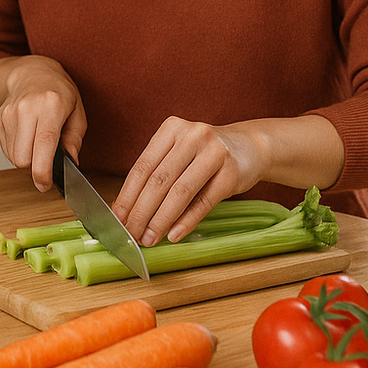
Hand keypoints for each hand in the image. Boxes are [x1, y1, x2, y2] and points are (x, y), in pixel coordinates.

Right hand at [0, 56, 87, 191]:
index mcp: (50, 105)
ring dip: (25, 159)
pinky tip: (27, 137)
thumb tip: (71, 163)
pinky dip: (17, 150)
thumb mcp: (77, 113)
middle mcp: (26, 108)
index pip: (43, 145)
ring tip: (37, 144)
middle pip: (22, 158)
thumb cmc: (59, 93)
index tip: (45, 185)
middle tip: (46, 162)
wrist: (33, 72)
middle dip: (34, 168)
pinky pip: (6, 149)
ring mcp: (9, 113)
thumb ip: (75, 139)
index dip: (43, 172)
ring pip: (12, 157)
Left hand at [111, 116, 267, 245]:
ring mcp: (214, 153)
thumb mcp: (180, 153)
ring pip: (180, 191)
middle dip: (141, 211)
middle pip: (159, 180)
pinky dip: (187, 221)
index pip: (142, 167)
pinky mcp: (232, 173)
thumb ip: (156, 174)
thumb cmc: (205, 154)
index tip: (116, 218)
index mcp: (171, 129)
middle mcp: (192, 136)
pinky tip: (173, 234)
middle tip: (131, 233)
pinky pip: (204, 202)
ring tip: (149, 238)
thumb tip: (125, 209)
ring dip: (161, 219)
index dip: (127, 195)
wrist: (251, 147)